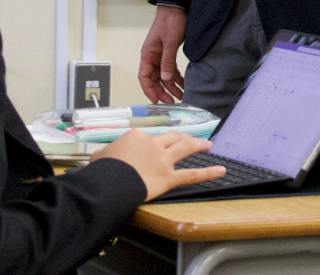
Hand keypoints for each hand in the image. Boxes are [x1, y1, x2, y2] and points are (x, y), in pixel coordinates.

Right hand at [92, 130, 224, 201]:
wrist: (108, 183)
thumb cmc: (102, 170)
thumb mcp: (100, 156)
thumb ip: (106, 153)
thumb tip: (103, 156)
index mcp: (137, 136)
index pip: (147, 136)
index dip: (149, 143)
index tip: (148, 150)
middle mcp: (153, 143)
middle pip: (172, 137)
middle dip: (183, 136)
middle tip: (191, 138)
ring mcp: (163, 159)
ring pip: (185, 147)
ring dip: (198, 144)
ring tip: (208, 145)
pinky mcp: (168, 177)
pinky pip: (191, 175)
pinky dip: (207, 173)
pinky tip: (219, 170)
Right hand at [139, 6, 186, 102]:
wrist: (177, 8)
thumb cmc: (170, 22)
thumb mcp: (170, 42)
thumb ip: (167, 61)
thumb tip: (166, 80)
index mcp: (147, 54)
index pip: (144, 77)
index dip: (149, 90)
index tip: (156, 100)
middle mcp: (152, 57)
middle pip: (154, 79)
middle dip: (162, 91)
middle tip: (172, 101)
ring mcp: (160, 56)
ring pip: (164, 76)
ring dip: (171, 86)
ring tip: (181, 96)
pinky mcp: (169, 54)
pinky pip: (171, 70)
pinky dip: (176, 78)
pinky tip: (184, 84)